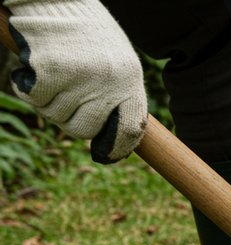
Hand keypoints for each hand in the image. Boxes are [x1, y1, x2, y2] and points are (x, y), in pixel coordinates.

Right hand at [5, 0, 145, 162]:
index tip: (106, 153)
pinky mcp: (50, 71)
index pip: (130, 128)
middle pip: (83, 129)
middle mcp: (109, 82)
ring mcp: (80, 78)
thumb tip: (111, 133)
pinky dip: (27, 86)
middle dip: (69, 121)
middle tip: (63, 100)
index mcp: (130, 78)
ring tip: (52, 72)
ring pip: (54, 115)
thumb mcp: (114, 60)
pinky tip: (32, 67)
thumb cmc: (86, 31)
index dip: (118, 147)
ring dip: (46, 100)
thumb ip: (115, 92)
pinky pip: (34, 98)